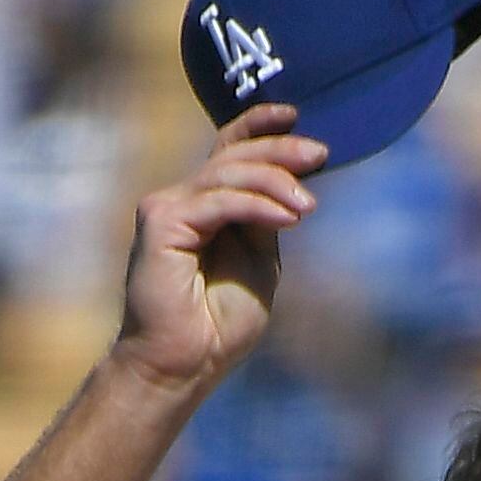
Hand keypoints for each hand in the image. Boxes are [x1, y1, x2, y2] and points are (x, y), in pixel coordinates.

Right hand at [114, 107, 326, 399]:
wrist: (185, 364)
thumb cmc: (219, 325)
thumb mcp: (259, 263)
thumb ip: (265, 220)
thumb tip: (287, 182)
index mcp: (205, 207)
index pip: (228, 149)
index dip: (258, 125)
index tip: (296, 116)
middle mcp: (182, 199)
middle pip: (233, 156)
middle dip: (280, 150)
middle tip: (319, 154)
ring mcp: (167, 207)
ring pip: (228, 174)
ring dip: (276, 184)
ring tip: (307, 207)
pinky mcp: (161, 222)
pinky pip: (219, 201)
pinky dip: (258, 206)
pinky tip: (289, 218)